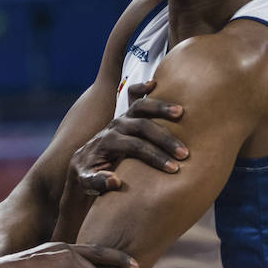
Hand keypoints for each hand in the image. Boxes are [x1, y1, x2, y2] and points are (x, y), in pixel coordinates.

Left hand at [72, 79, 187, 195]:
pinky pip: (132, 95)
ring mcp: (121, 117)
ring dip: (161, 108)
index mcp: (107, 142)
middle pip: (143, 126)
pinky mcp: (126, 114)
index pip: (135, 147)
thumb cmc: (88, 175)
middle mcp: (115, 126)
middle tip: (184, 153)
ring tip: (181, 112)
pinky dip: (142, 88)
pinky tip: (155, 84)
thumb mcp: (87, 183)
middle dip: (165, 139)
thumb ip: (98, 183)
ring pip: (141, 106)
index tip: (173, 168)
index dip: (155, 157)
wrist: (83, 162)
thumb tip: (115, 181)